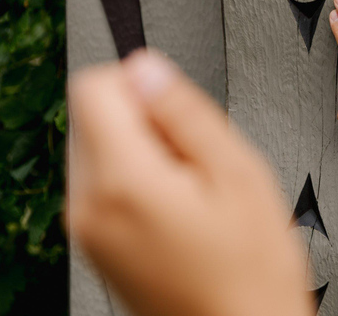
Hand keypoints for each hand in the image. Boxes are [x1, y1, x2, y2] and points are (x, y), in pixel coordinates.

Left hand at [68, 52, 311, 315]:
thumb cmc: (251, 270)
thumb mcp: (237, 172)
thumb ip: (184, 112)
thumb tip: (147, 67)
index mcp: (121, 182)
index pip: (92, 86)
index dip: (139, 83)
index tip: (176, 111)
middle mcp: (88, 207)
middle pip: (92, 116)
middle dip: (142, 120)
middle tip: (195, 159)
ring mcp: (87, 231)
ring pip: (97, 148)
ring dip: (141, 150)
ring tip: (191, 190)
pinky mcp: (96, 246)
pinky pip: (102, 185)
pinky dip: (136, 180)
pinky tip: (180, 211)